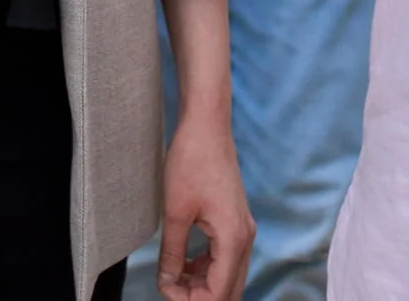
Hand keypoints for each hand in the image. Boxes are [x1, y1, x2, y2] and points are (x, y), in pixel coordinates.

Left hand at [157, 103, 251, 300]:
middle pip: (228, 289)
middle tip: (169, 287)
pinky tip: (185, 263)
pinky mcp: (235, 220)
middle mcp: (244, 238)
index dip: (189, 300)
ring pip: (228, 275)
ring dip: (202, 284)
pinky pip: (226, 258)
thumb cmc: (191, 162)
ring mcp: (242, 228)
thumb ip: (173, 254)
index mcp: (233, 239)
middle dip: (198, 296)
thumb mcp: (175, 212)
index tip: (164, 288)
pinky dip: (207, 268)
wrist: (207, 126)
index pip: (217, 293)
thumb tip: (167, 282)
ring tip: (173, 276)